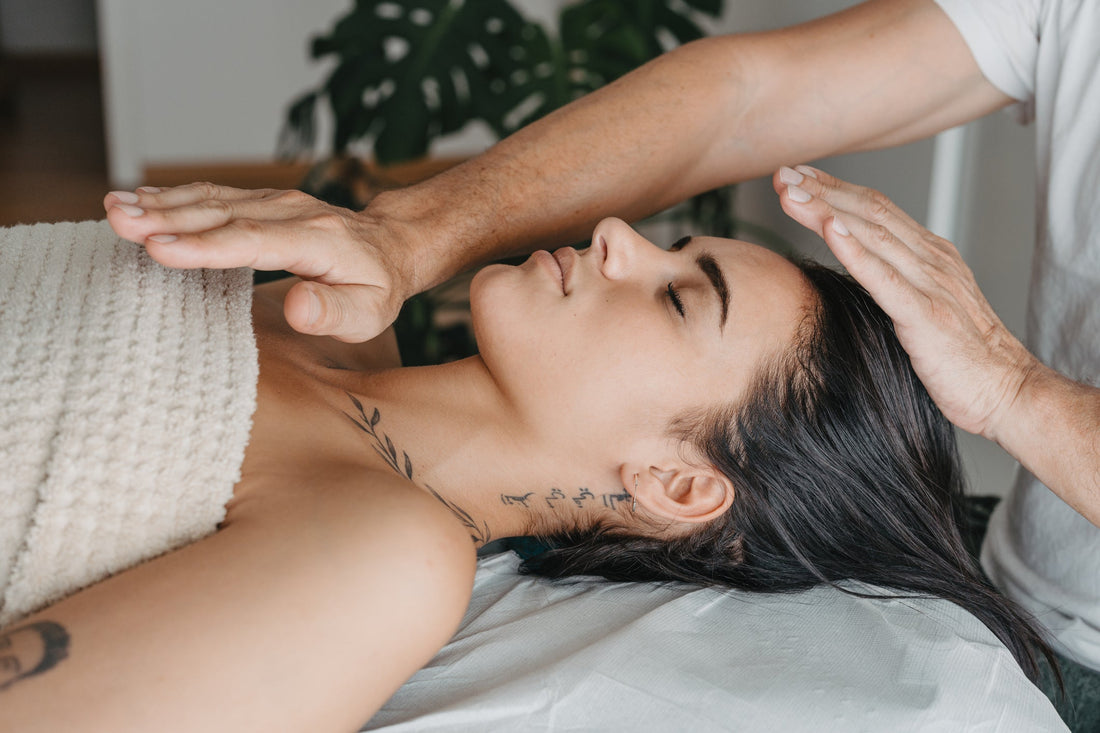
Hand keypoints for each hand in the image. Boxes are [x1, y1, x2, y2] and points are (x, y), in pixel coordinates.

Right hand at [104, 183, 413, 341]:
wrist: (392, 246)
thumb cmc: (377, 288)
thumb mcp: (369, 312)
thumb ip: (333, 312)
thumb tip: (298, 307)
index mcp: (318, 240)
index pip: (254, 242)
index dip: (205, 246)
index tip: (159, 248)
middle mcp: (293, 212)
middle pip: (223, 214)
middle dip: (167, 218)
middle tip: (117, 221)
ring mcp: (276, 202)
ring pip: (213, 200)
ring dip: (162, 202)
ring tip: (113, 208)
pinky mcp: (263, 202)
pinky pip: (215, 196)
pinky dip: (175, 196)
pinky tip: (139, 199)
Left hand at [772, 165, 1039, 440]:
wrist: (1009, 391)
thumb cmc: (963, 359)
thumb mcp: (926, 307)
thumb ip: (897, 283)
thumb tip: (856, 271)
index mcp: (931, 255)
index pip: (876, 209)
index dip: (834, 189)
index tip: (797, 176)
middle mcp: (932, 260)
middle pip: (870, 211)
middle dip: (822, 190)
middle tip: (782, 174)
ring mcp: (931, 285)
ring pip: (872, 234)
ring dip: (826, 210)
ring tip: (791, 194)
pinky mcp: (926, 316)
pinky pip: (885, 278)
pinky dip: (855, 250)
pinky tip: (829, 230)